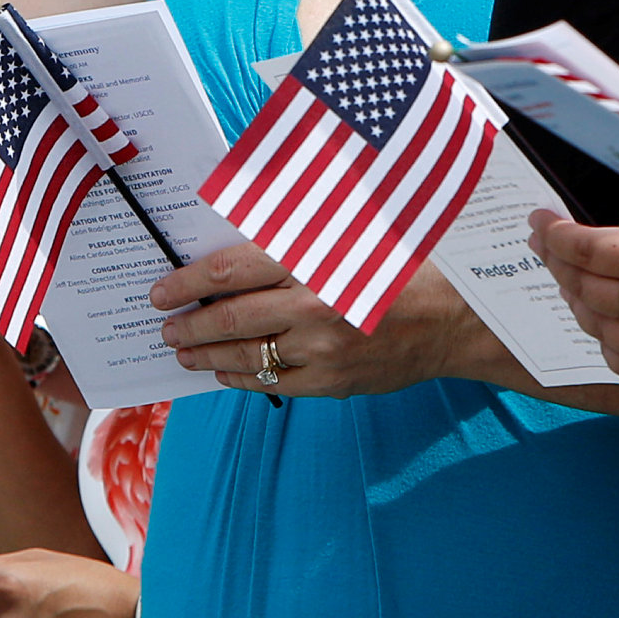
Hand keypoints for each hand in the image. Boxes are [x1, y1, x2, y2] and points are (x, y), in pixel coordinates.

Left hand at [147, 243, 486, 398]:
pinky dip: (242, 378)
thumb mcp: (351, 234)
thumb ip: (296, 239)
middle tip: (163, 326)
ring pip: (247, 356)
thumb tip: (234, 247)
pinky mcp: (333, 382)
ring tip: (184, 351)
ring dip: (206, 355)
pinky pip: (274, 383)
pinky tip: (225, 372)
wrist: (457, 318)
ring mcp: (322, 351)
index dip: (187, 283)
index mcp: (314, 261)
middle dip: (188, 325)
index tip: (162, 291)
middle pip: (231, 319)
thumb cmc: (404, 264)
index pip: (230, 271)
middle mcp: (313, 308)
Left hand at [530, 208, 618, 392]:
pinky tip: (610, 322)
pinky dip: (607, 340)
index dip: (557, 236)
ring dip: (580, 301)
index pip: (591, 250)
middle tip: (550, 247)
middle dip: (559, 264)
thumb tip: (606, 233)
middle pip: (587, 288)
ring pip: (597, 327)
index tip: (541, 223)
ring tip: (578, 283)